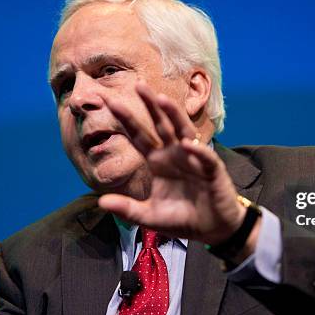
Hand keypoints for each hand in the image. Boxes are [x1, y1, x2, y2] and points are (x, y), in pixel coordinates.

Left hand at [97, 82, 246, 245]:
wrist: (213, 229)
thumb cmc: (183, 219)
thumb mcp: (150, 217)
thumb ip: (128, 210)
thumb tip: (101, 202)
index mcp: (158, 161)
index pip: (139, 136)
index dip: (126, 120)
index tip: (109, 102)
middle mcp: (174, 154)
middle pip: (160, 125)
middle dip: (150, 105)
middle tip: (138, 84)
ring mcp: (193, 159)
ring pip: (183, 131)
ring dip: (173, 115)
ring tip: (162, 99)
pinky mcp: (212, 171)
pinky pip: (204, 158)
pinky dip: (197, 151)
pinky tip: (186, 144)